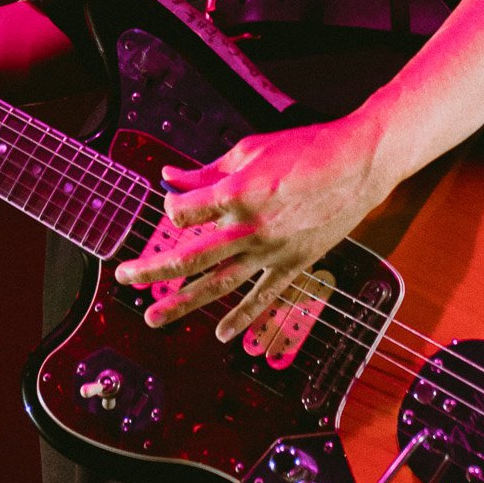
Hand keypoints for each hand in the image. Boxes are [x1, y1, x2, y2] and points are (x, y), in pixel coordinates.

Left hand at [113, 110, 398, 345]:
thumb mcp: (250, 150)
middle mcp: (249, 227)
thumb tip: (169, 178)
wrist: (358, 163)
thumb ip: (206, 170)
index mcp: (236, 192)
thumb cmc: (306, 149)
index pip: (184, 212)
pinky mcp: (294, 263)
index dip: (171, 208)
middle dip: (153, 269)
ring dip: (183, 303)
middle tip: (125, 277)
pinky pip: (263, 296)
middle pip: (190, 256)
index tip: (172, 205)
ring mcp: (272, 251)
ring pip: (219, 284)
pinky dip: (243, 317)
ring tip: (153, 317)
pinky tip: (222, 334)